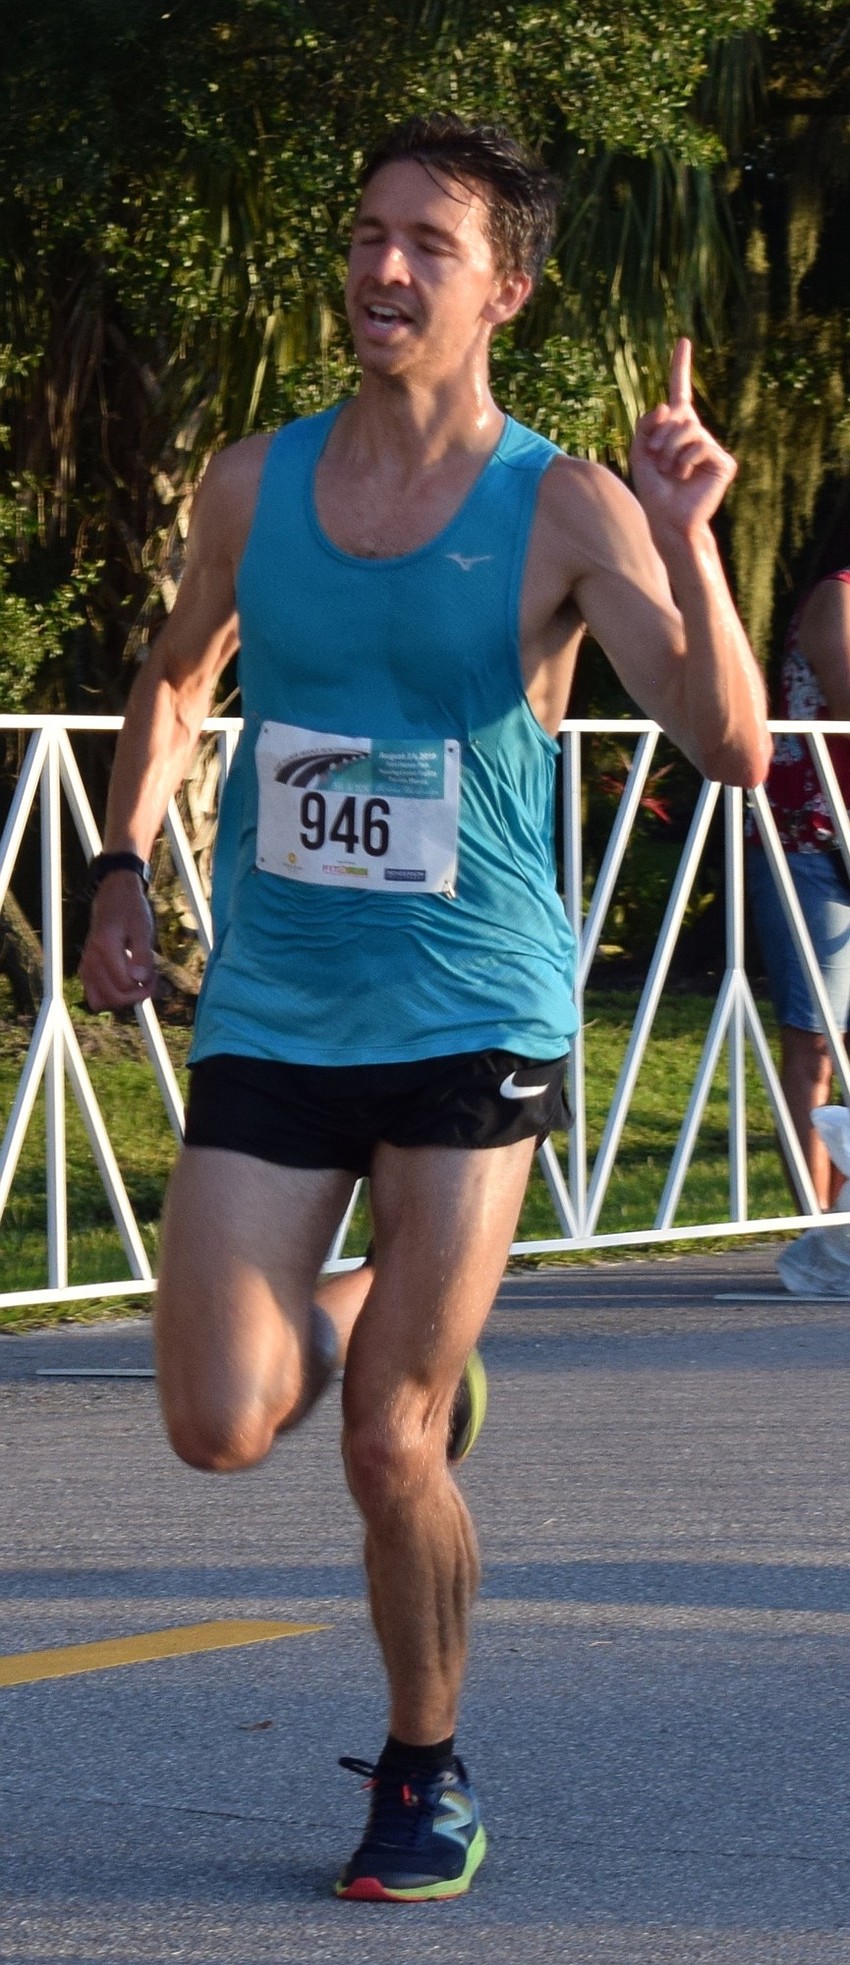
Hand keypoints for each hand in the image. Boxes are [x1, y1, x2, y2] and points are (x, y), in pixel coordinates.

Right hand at [79, 874, 157, 1010]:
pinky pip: (94, 996)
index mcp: (104, 948)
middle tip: (150, 981)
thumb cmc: (130, 910)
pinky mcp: (86, 970)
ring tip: (137, 983)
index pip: (125, 985)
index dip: (145, 986)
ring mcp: (86, 966)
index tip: (156, 975)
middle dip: (136, 996)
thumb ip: (142, 954)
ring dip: (122, 999)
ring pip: (100, 1001)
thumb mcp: (143, 928)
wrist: (114, 896)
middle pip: (113, 998)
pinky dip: (110, 996)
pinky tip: (126, 983)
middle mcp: (91, 959)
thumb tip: (140, 980)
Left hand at [630, 338, 736, 537]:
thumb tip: (667, 404)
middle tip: (657, 460)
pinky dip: (685, 461)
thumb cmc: (653, 489)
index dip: (680, 367)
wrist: (667, 519)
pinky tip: (684, 476)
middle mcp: (697, 434)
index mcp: (677, 429)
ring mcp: (711, 447)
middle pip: (677, 414)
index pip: (680, 393)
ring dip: (670, 451)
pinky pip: (700, 446)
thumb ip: (646, 425)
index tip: (683, 341)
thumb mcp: (640, 452)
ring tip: (670, 471)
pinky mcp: (723, 462)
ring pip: (689, 429)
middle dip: (660, 436)